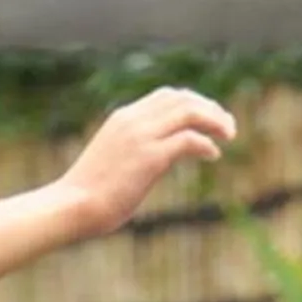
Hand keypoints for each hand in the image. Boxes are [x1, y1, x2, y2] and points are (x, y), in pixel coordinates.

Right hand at [59, 88, 238, 235]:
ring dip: (215, 121)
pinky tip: (214, 155)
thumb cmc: (88, 195)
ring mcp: (142, 137)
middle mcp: (133, 120)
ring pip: (189, 112)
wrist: (72, 206)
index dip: (192, 102)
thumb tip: (154, 164)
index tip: (208, 118)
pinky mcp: (150, 158)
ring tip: (230, 135)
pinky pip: (188, 140)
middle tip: (228, 126)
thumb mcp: (113, 163)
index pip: (165, 96)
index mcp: (123, 118)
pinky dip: (206, 144)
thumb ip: (133, 153)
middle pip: (182, 98)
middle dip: (210, 107)